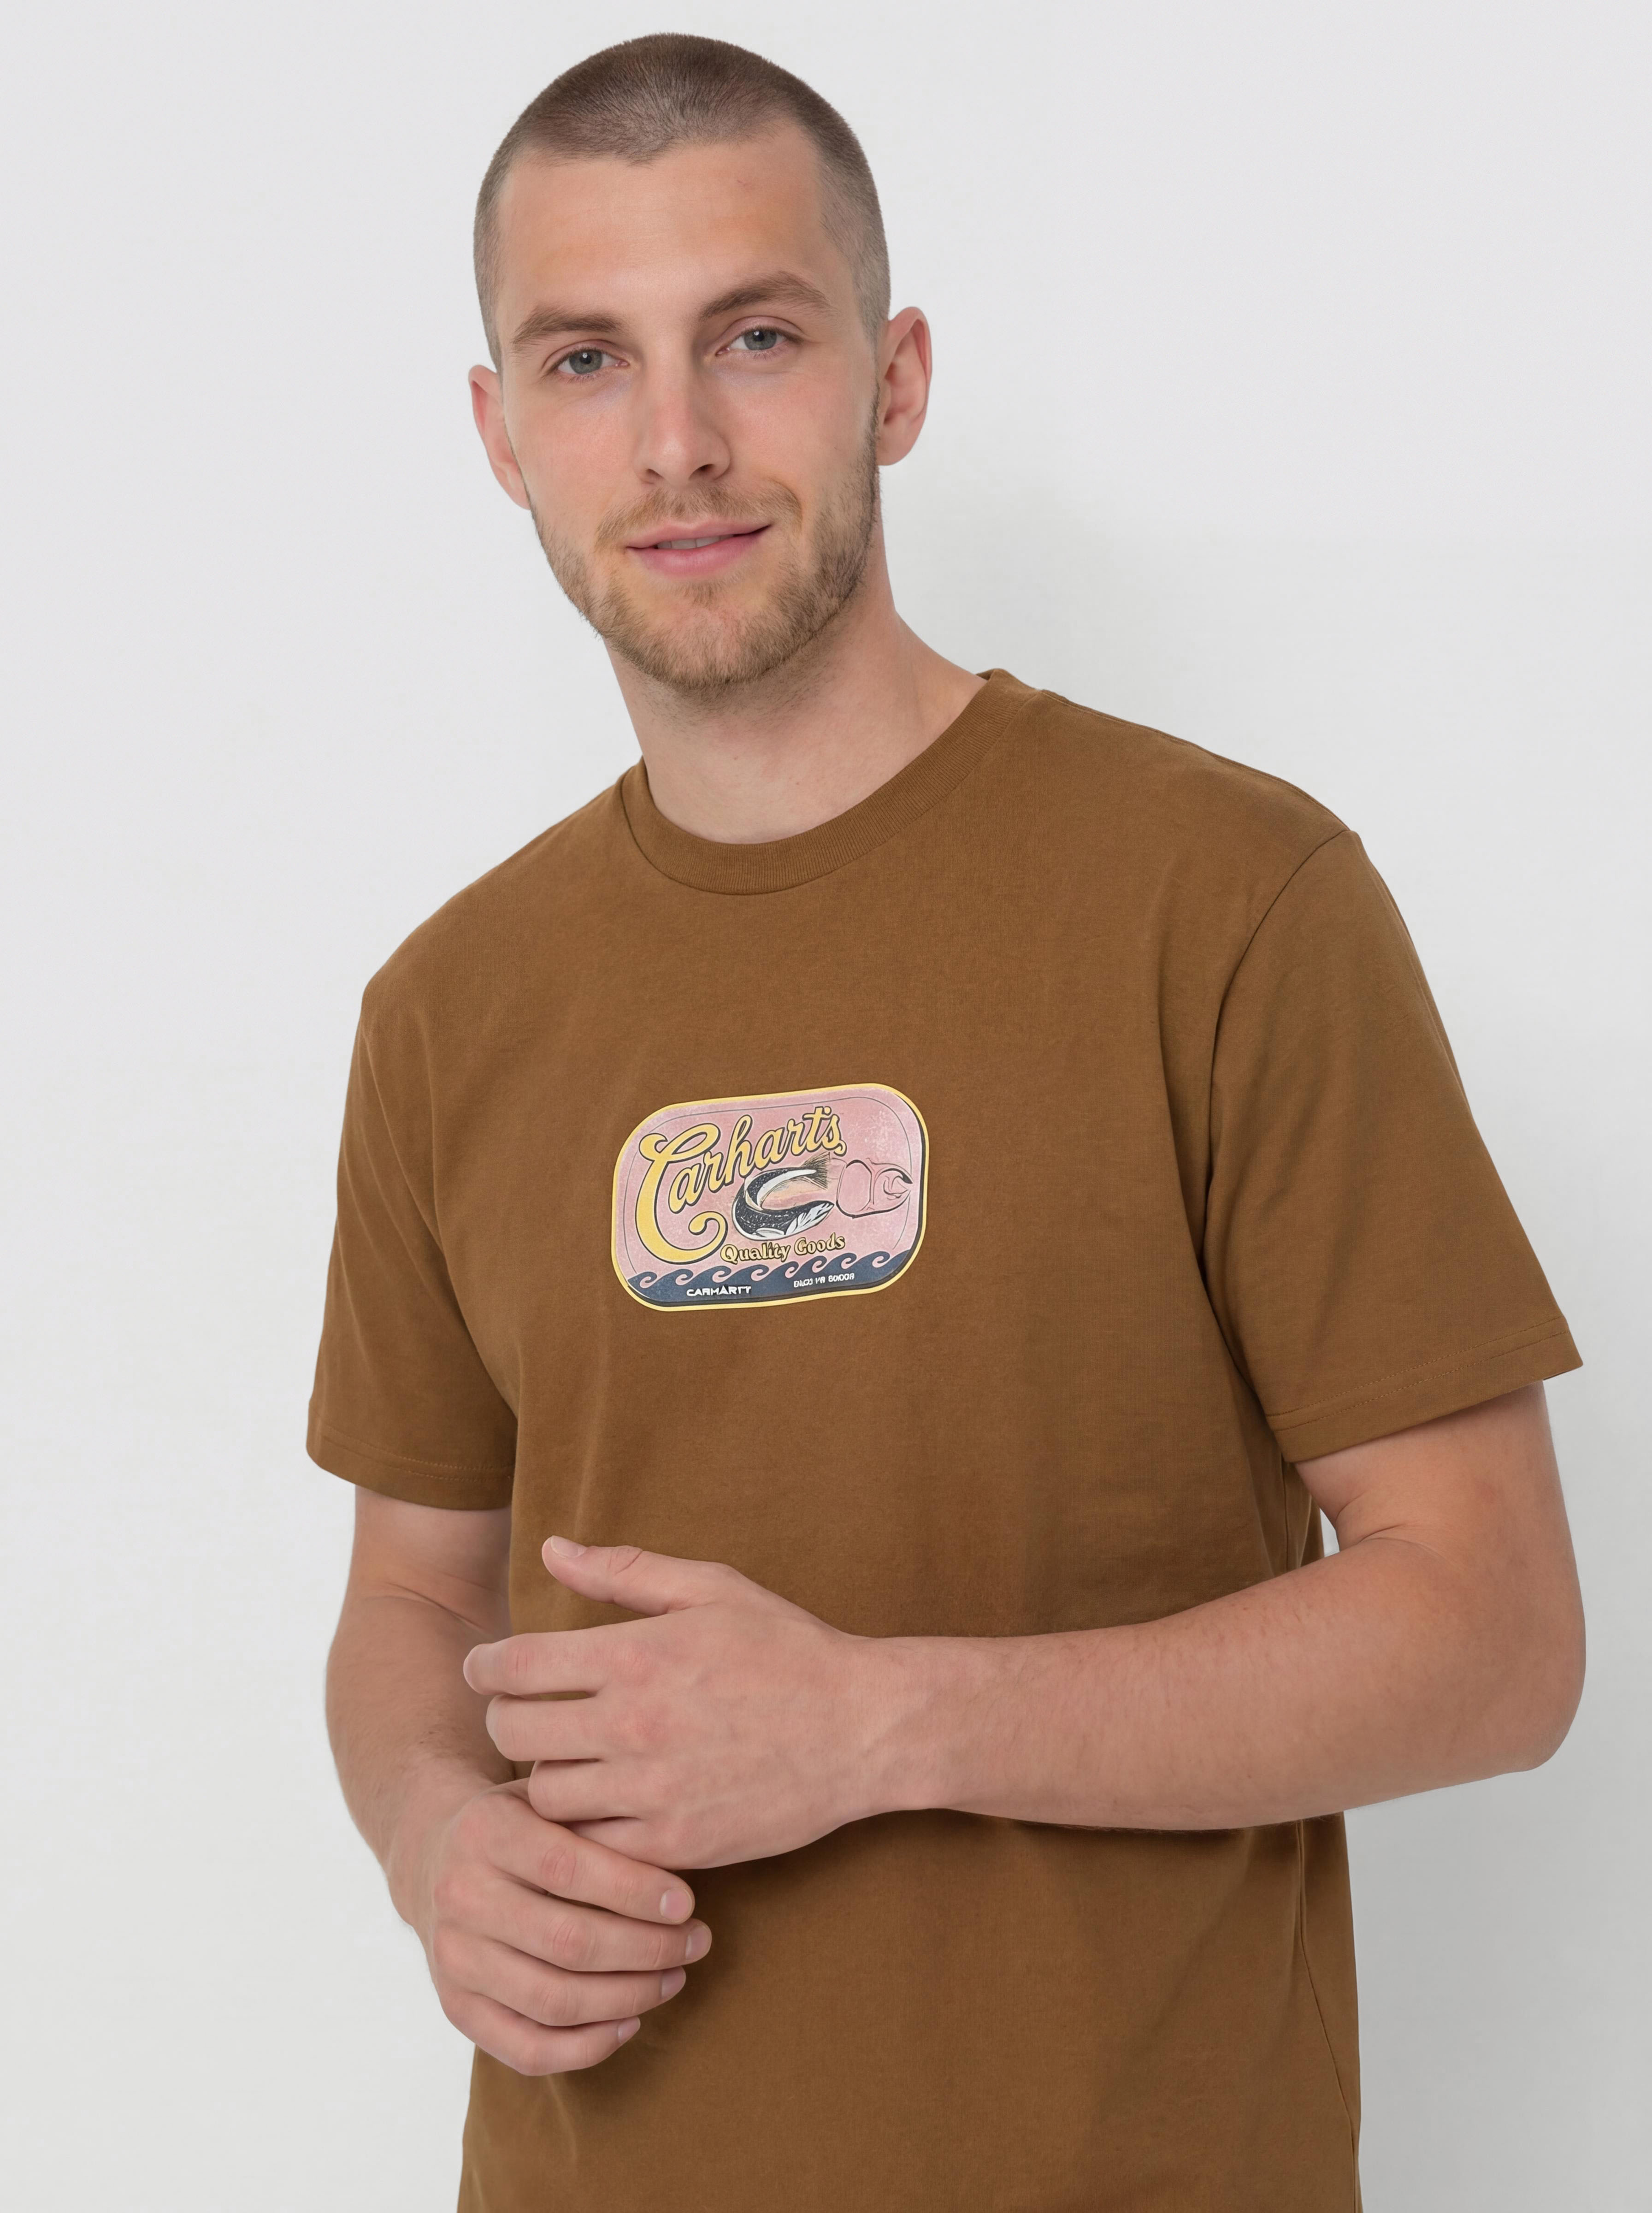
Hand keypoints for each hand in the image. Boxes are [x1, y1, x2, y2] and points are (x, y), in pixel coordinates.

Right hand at [404, 1776, 712, 2074]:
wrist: (436, 1855)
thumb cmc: (523, 1822)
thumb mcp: (552, 1797)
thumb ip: (600, 1820)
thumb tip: (680, 1862)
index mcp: (485, 1831)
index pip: (568, 1869)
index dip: (634, 1892)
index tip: (687, 1903)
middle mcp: (459, 1896)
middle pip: (567, 1942)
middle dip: (647, 1950)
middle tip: (697, 1942)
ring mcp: (453, 1958)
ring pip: (553, 2000)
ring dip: (628, 1997)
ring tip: (675, 1977)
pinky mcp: (455, 2007)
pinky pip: (526, 2048)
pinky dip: (587, 2046)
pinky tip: (630, 2021)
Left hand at [462, 1540, 898, 1868]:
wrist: (862, 1730)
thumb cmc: (787, 1649)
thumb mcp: (713, 1589)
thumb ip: (624, 1572)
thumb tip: (552, 1548)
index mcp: (637, 1654)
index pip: (514, 1665)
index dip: (484, 1667)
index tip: (485, 1669)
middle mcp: (634, 1723)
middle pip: (512, 1731)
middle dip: (505, 1718)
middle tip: (523, 1712)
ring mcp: (652, 1790)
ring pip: (544, 1793)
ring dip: (547, 1773)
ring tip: (574, 1756)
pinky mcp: (674, 1843)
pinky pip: (591, 1842)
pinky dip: (589, 1823)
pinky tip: (610, 1800)